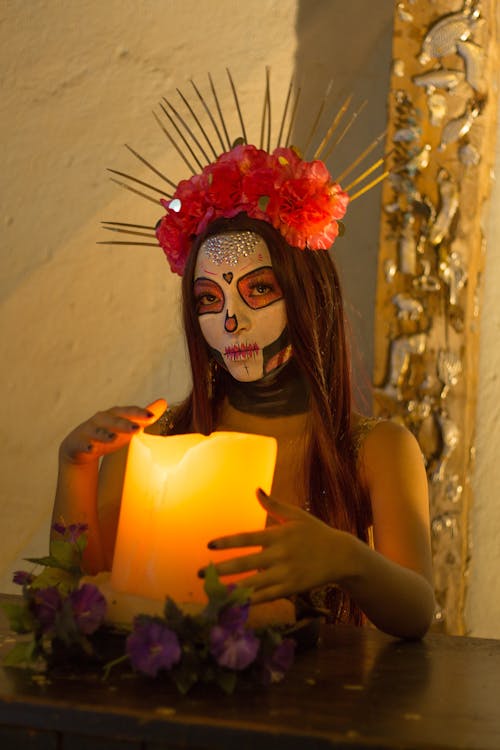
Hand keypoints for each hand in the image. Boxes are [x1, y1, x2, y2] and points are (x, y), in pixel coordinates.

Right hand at [59, 398, 166, 464]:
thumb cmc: (109, 432)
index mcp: (115, 414)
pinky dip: (86, 446)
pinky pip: (82, 444)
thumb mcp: (126, 424)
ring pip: (97, 431)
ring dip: (105, 434)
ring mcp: (89, 430)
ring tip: (114, 439)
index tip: (152, 416)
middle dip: (125, 424)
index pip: (128, 412)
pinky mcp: (78, 442)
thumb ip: (143, 415)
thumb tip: (164, 402)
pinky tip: (91, 450)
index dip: (139, 413)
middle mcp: (102, 419)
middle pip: (114, 420)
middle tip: (138, 429)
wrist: (79, 445)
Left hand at [203, 489, 357, 602]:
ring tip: (212, 592)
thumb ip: (274, 505)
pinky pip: (267, 596)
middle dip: (220, 570)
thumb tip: (257, 490)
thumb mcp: (296, 515)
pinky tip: (236, 603)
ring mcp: (285, 573)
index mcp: (278, 534)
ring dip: (231, 588)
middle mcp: (280, 554)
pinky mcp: (292, 588)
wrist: (341, 556)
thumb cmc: (316, 533)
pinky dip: (251, 601)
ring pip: (253, 583)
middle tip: (199, 574)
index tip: (209, 546)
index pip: (247, 538)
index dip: (227, 542)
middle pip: (245, 564)